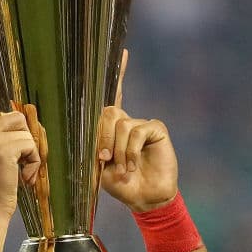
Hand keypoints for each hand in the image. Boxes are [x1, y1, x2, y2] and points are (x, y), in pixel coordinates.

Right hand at [0, 54, 39, 220]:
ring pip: (25, 131)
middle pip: (16, 118)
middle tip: (19, 165)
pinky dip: (33, 162)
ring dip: (30, 152)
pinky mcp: (1, 148)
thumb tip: (19, 125)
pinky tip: (22, 178)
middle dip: (25, 140)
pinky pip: (30, 144)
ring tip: (19, 172)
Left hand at [98, 50, 177, 211]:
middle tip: (105, 160)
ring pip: (121, 124)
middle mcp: (127, 122)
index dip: (117, 74)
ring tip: (123, 168)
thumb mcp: (99, 167)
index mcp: (112, 128)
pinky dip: (130, 150)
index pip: (112, 97)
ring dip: (117, 150)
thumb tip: (96, 128)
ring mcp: (142, 124)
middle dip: (103, 138)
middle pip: (108, 112)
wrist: (144, 199)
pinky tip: (133, 165)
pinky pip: (137, 131)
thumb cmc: (121, 184)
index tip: (122, 52)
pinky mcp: (156, 130)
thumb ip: (95, 145)